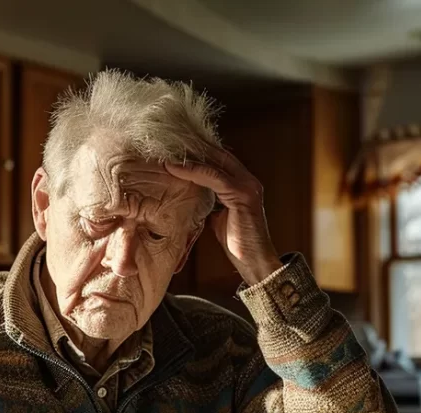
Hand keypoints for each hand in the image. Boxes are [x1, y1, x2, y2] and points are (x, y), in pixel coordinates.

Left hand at [165, 147, 280, 285]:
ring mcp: (247, 186)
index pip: (218, 158)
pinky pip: (213, 177)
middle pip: (217, 154)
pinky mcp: (242, 195)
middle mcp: (248, 180)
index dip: (196, 151)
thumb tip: (190, 197)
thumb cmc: (238, 244)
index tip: (172, 147)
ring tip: (165, 153)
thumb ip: (209, 203)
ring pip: (213, 163)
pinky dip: (192, 171)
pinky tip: (174, 168)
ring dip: (188, 157)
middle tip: (166, 141)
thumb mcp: (219, 217)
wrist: (254, 262)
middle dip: (191, 147)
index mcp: (243, 183)